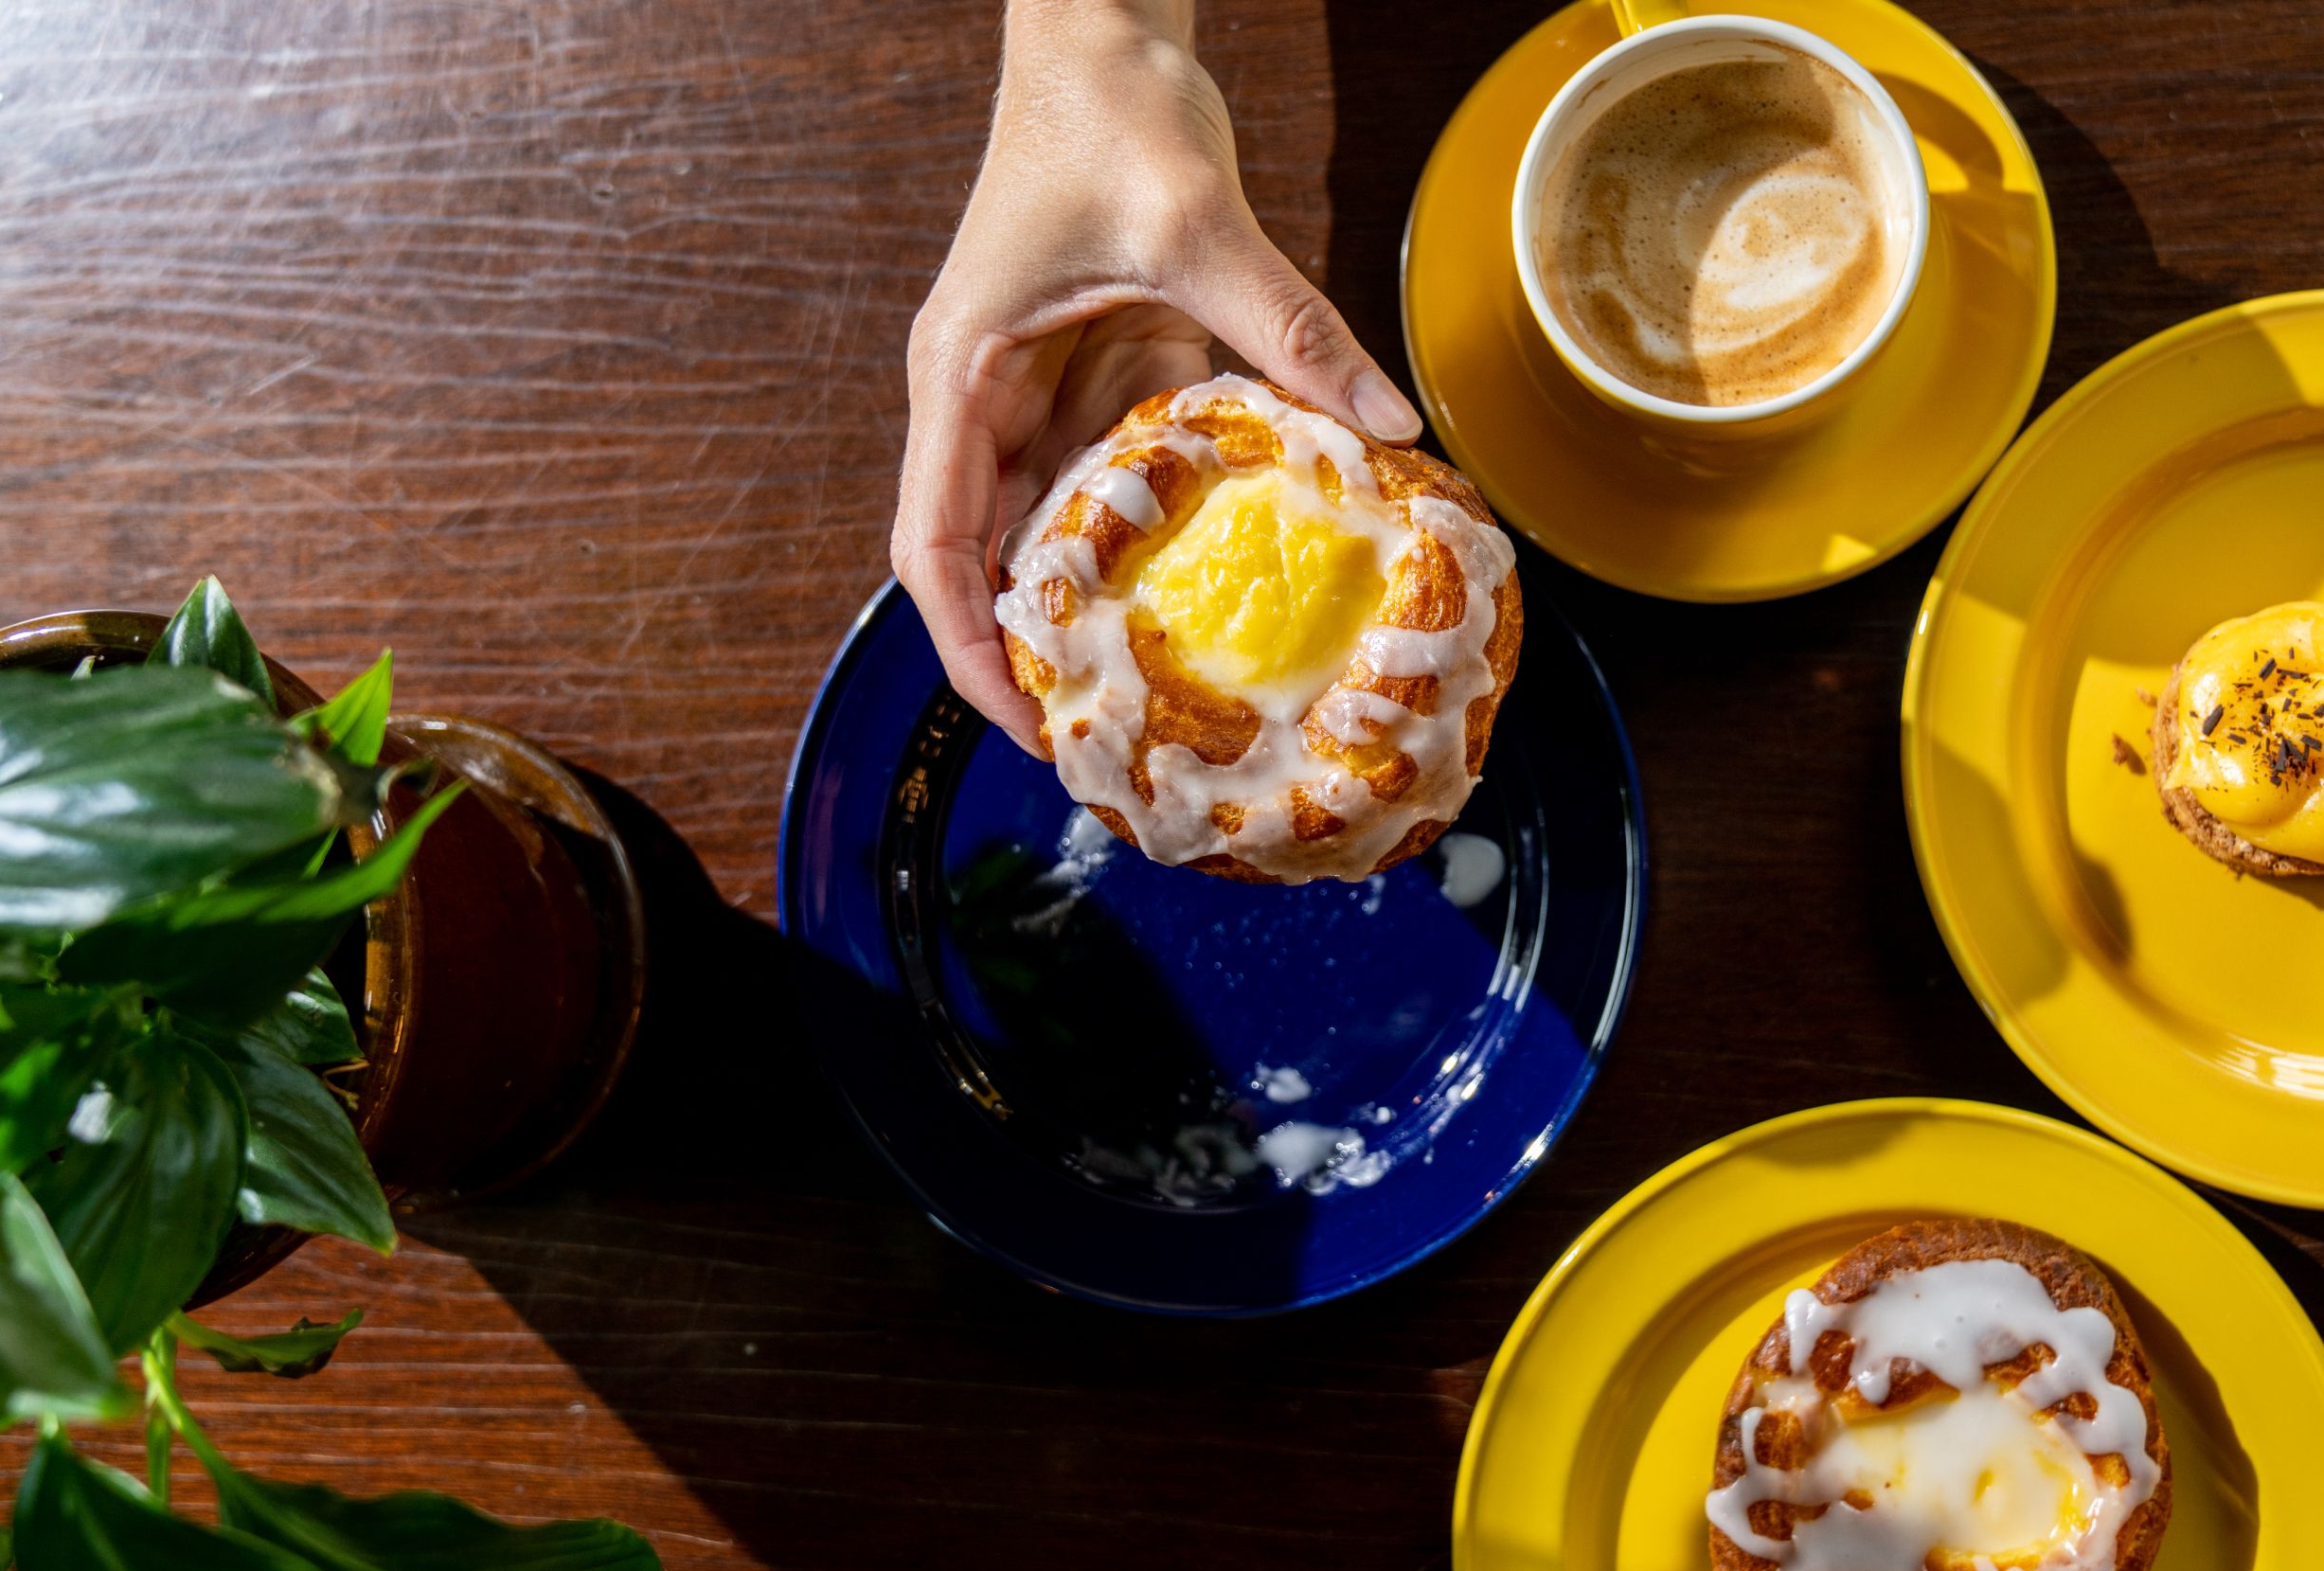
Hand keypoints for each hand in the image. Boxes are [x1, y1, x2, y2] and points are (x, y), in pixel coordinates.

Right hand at [892, 0, 1421, 748]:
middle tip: (1121, 747)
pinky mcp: (1103, 376)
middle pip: (990, 562)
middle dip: (1040, 659)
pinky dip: (1163, 543)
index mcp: (964, 377)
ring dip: (1105, 614)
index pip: (935, 546)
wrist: (1103, 33)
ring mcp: (1042, 394)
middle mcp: (986, 401)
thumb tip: (1388, 423)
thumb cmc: (1111, 112)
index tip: (1029, 722)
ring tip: (1173, 704)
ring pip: (1059, 533)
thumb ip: (1290, 327)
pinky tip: (1225, 599)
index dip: (969, 648)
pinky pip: (1124, 482)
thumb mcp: (1200, 225)